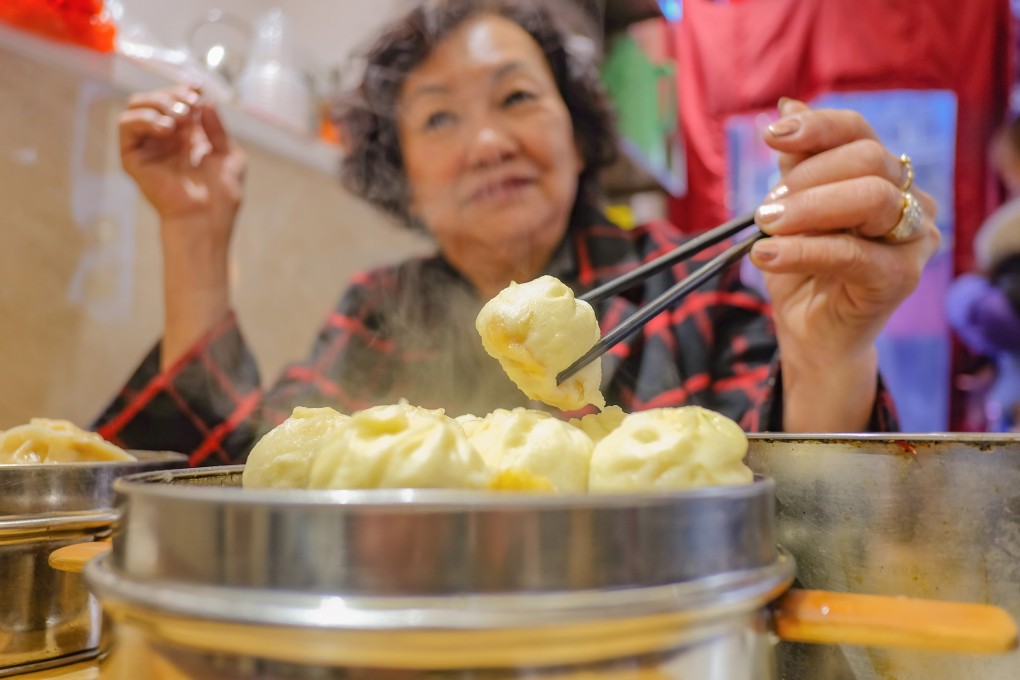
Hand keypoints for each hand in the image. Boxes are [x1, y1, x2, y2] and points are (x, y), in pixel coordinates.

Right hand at [119, 85, 245, 243]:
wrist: (207, 219)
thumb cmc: (221, 194)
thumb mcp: (229, 155)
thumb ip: (217, 128)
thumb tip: (205, 101)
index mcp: (186, 135)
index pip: (176, 100)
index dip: (184, 89)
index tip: (198, 89)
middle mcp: (164, 138)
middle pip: (155, 98)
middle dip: (173, 95)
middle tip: (191, 106)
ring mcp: (147, 147)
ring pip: (136, 106)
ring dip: (158, 104)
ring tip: (180, 120)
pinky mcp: (132, 158)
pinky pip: (126, 126)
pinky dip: (145, 119)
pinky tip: (167, 129)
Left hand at [749, 98, 940, 429]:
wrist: (809, 332)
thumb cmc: (802, 269)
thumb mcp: (789, 210)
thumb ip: (795, 165)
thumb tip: (787, 106)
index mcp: (882, 174)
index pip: (857, 131)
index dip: (816, 127)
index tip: (769, 136)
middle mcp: (909, 199)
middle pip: (867, 158)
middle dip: (806, 178)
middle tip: (764, 210)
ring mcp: (914, 238)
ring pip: (870, 197)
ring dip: (808, 209)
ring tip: (765, 229)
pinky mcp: (902, 277)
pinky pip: (853, 252)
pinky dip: (804, 250)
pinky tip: (767, 256)